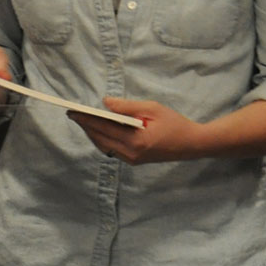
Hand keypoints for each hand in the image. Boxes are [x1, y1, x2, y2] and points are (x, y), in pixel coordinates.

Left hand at [69, 98, 195, 164]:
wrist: (192, 144)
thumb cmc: (174, 123)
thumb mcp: (152, 108)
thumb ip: (127, 107)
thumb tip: (106, 103)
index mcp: (135, 140)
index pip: (104, 128)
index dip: (86, 119)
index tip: (73, 111)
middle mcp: (131, 153)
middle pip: (100, 139)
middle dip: (86, 126)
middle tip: (73, 115)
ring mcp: (132, 160)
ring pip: (104, 146)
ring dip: (93, 134)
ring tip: (83, 121)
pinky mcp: (135, 161)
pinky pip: (112, 150)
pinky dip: (103, 140)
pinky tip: (99, 130)